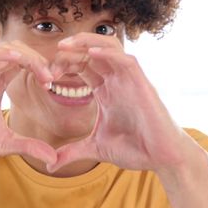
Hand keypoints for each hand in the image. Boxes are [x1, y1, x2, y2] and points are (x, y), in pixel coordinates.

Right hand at [0, 43, 57, 168]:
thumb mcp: (6, 144)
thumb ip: (29, 146)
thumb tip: (53, 159)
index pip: (20, 64)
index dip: (39, 67)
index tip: (53, 83)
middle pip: (15, 52)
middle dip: (36, 59)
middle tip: (51, 77)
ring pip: (1, 50)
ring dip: (24, 56)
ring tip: (42, 71)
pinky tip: (17, 59)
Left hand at [48, 33, 193, 174]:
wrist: (162, 158)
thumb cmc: (136, 150)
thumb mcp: (95, 149)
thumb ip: (72, 152)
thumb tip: (50, 166)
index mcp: (105, 90)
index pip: (81, 66)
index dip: (62, 65)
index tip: (45, 77)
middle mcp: (117, 80)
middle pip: (91, 52)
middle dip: (69, 52)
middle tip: (49, 63)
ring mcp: (130, 80)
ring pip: (108, 46)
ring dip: (86, 42)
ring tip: (65, 46)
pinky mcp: (142, 83)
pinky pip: (125, 59)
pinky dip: (108, 53)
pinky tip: (90, 53)